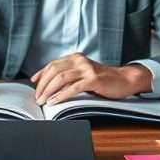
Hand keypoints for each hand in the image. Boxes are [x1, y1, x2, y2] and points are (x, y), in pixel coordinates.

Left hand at [30, 53, 151, 104]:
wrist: (125, 80)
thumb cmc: (103, 79)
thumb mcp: (84, 73)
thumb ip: (70, 75)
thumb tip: (50, 85)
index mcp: (76, 58)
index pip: (53, 65)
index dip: (41, 74)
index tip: (34, 83)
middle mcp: (80, 60)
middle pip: (54, 71)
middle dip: (43, 85)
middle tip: (37, 97)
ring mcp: (87, 69)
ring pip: (61, 79)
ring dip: (49, 91)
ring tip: (43, 101)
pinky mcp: (93, 80)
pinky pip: (73, 87)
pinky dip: (61, 95)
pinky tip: (55, 101)